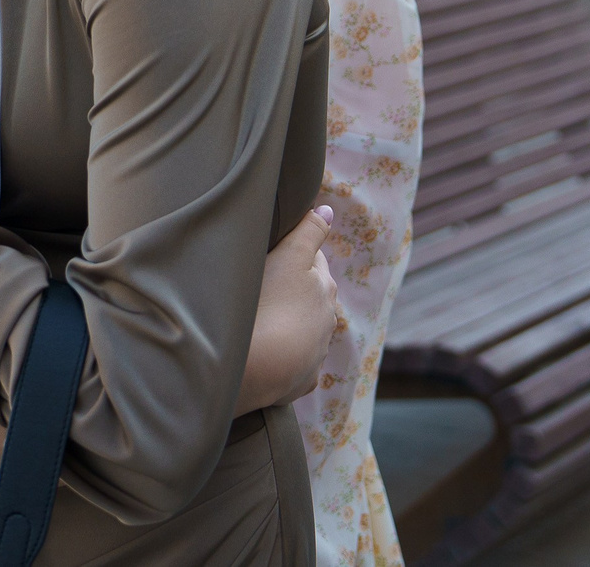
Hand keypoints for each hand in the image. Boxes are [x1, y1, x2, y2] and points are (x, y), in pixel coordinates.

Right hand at [237, 206, 336, 414]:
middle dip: (294, 291)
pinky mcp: (304, 379)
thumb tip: (329, 210)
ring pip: (305, 330)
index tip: (272, 256)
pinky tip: (265, 353)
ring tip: (260, 321)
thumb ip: (309, 231)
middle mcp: (327, 319)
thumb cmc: (269, 303)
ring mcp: (316, 352)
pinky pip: (296, 364)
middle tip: (263, 288)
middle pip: (311, 296)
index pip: (313, 261)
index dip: (293, 255)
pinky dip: (285, 358)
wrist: (259, 365)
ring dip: (289, 324)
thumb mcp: (289, 257)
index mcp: (323, 286)